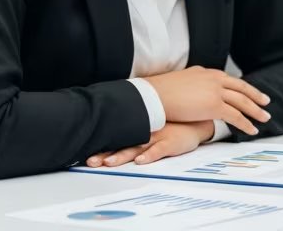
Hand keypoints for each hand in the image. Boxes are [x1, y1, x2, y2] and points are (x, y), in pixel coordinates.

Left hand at [84, 121, 214, 168]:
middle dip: (106, 154)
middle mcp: (144, 133)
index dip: (101, 147)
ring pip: (136, 147)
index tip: (86, 155)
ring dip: (122, 155)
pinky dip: (150, 155)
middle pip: (122, 144)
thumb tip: (112, 141)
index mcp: (139, 130)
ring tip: (109, 162)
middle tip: (92, 161)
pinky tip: (141, 160)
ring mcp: (157, 137)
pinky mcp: (171, 142)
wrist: (196, 122)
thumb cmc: (171, 126)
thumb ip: (135, 133)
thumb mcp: (152, 126)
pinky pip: (159, 149)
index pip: (116, 139)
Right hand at [145, 66, 270, 135]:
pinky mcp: (214, 106)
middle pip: (241, 88)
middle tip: (266, 102)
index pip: (229, 80)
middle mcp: (214, 79)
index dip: (242, 87)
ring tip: (265, 118)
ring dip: (255, 111)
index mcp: (206, 72)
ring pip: (243, 102)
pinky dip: (246, 124)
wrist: (153, 95)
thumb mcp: (180, 81)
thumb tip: (192, 92)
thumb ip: (192, 85)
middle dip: (256, 96)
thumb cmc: (159, 92)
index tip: (250, 91)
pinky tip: (252, 130)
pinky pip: (236, 116)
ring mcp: (216, 91)